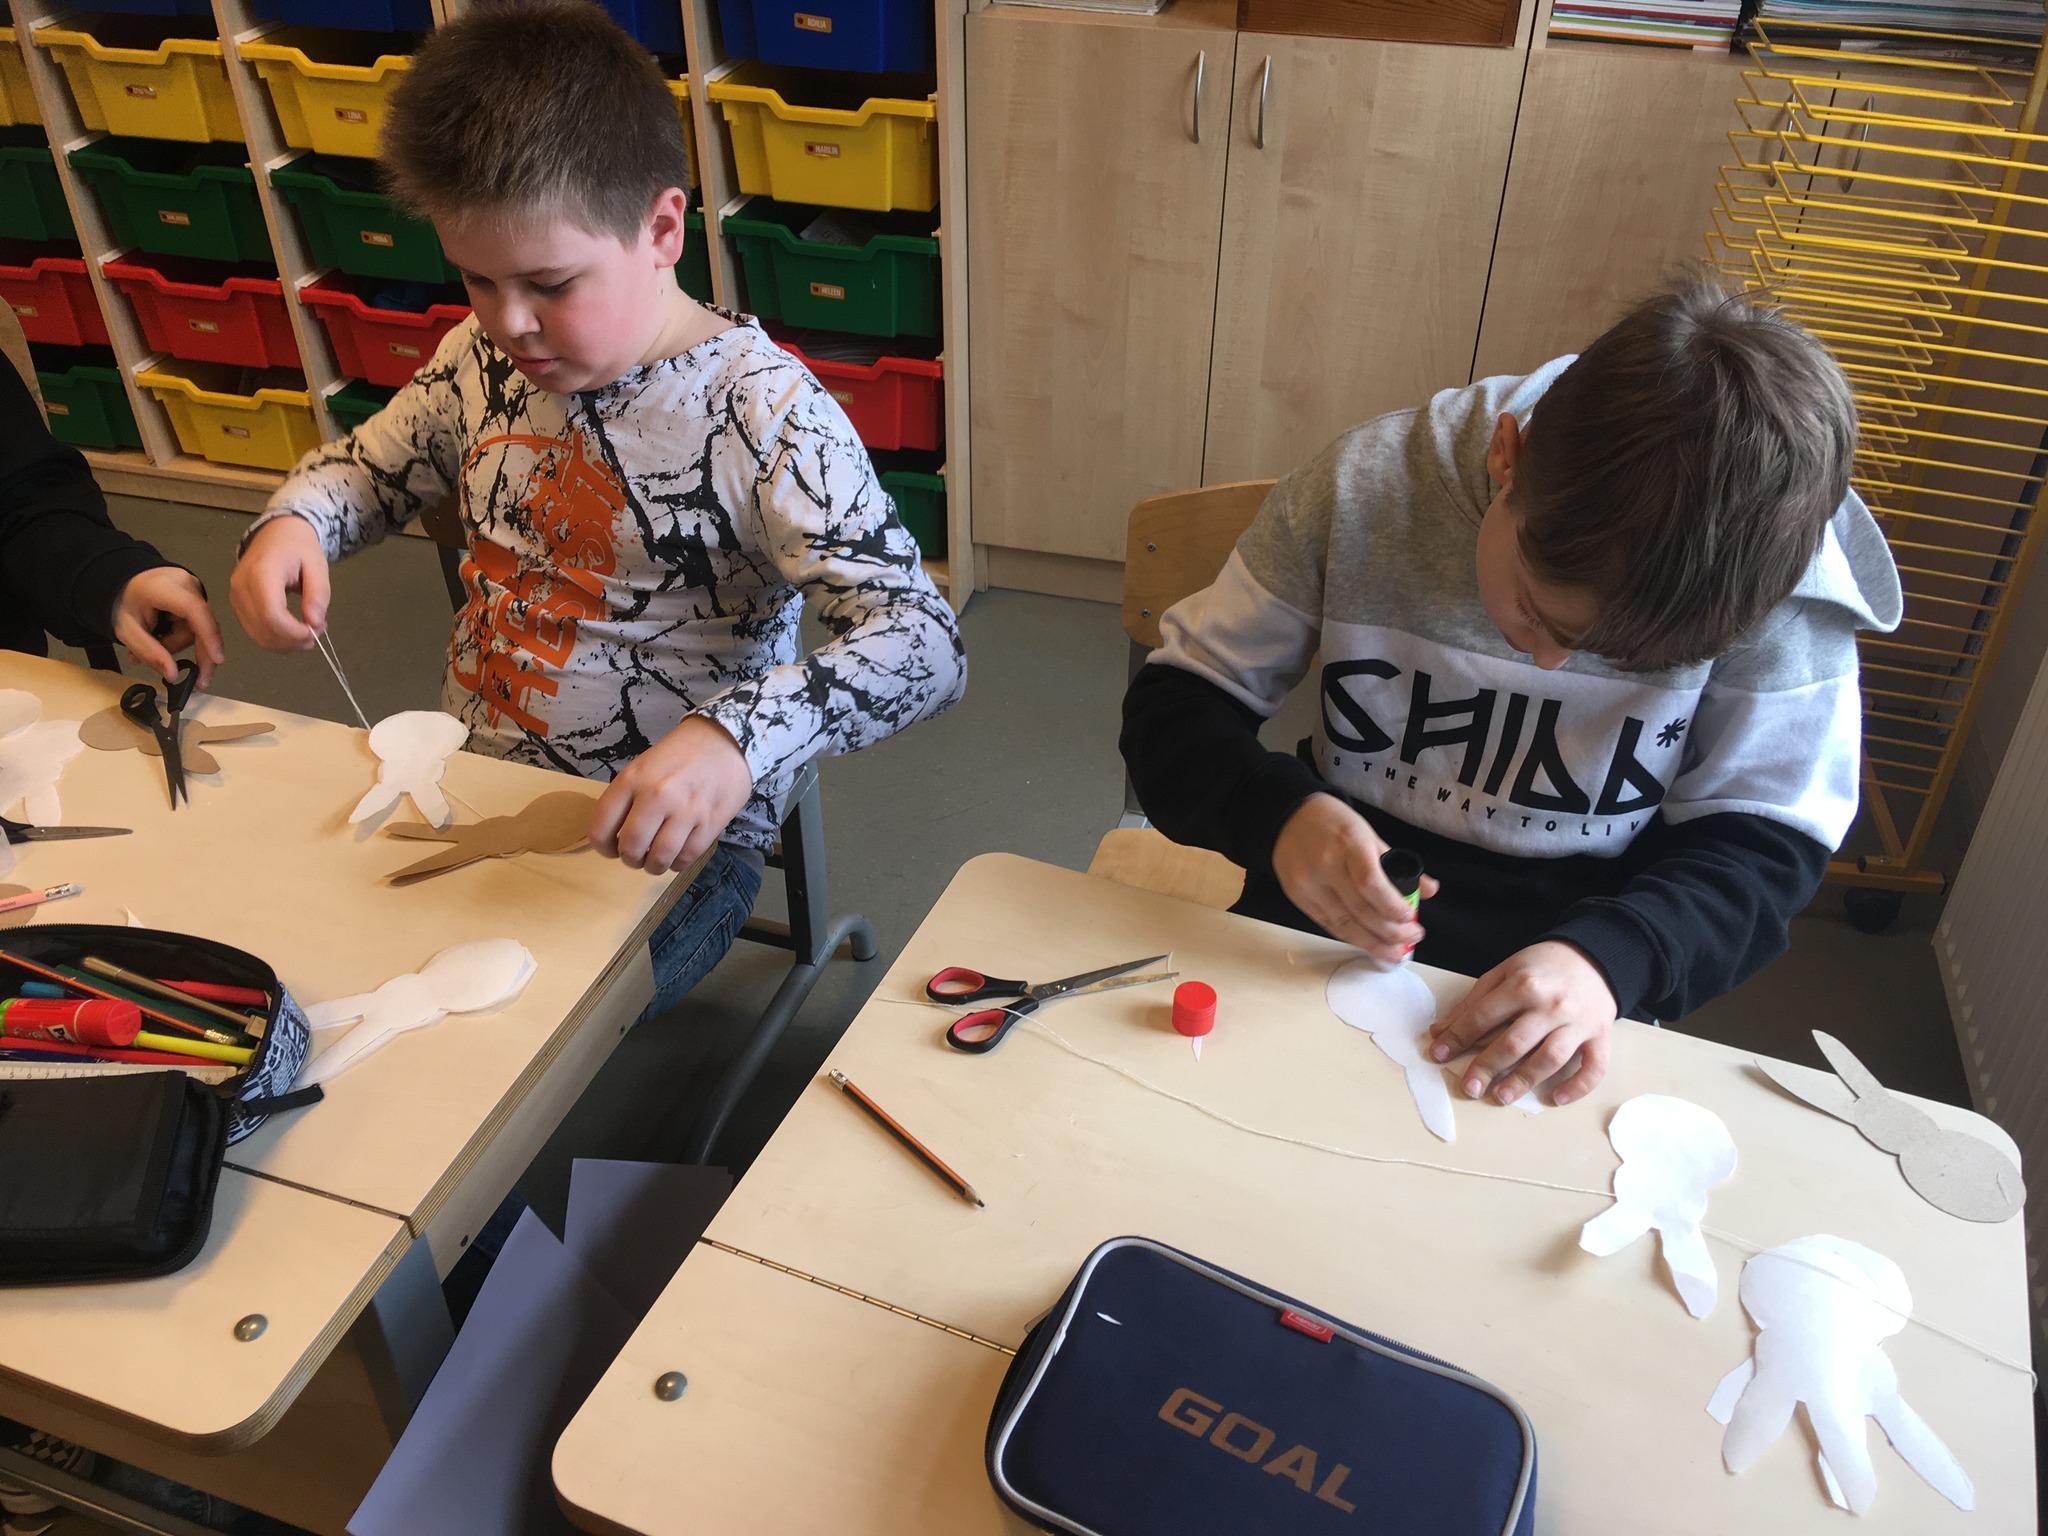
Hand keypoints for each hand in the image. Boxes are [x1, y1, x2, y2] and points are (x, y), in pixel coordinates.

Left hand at [112, 567, 224, 686]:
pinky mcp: (198, 597)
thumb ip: (149, 653)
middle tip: (198, 682)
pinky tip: (165, 638)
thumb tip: (173, 675)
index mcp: (164, 587)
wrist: (124, 582)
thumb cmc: (123, 602)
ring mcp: (195, 590)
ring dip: (178, 644)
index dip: (208, 635)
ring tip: (155, 645)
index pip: (194, 611)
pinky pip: (197, 625)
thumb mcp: (127, 631)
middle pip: (199, 626)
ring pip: (198, 629)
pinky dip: (182, 637)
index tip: (217, 659)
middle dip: (196, 653)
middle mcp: (187, 585)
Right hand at [229, 515, 329, 650]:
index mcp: (262, 573)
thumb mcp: (317, 566)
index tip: (315, 632)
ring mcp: (235, 596)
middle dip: (292, 641)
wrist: (277, 532)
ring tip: (306, 632)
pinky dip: (274, 638)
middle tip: (315, 634)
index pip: (272, 616)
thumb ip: (318, 595)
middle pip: (263, 630)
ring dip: (284, 644)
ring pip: (256, 635)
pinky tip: (291, 631)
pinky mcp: (236, 603)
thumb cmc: (299, 547)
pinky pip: (253, 630)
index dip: (294, 633)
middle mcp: (241, 586)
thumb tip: (315, 624)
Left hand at [589, 715, 753, 874]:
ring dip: (653, 866)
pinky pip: (686, 857)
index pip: (600, 830)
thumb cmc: (678, 755)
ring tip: (656, 860)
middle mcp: (656, 795)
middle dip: (630, 859)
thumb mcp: (641, 767)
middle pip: (631, 848)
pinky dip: (677, 863)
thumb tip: (615, 836)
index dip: (603, 848)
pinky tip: (677, 854)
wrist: (724, 740)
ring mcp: (686, 810)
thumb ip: (626, 799)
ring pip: (659, 858)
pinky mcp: (710, 822)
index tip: (612, 849)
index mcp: (631, 780)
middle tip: (636, 856)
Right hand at [1271, 794, 1437, 962]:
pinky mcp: (1297, 898)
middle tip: (1411, 939)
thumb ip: (1397, 863)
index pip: (1370, 883)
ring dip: (1372, 943)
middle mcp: (1325, 867)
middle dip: (1389, 932)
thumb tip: (1430, 891)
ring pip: (1343, 924)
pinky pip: (1327, 924)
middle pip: (1359, 910)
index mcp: (1348, 845)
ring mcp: (1308, 885)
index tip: (1410, 918)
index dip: (1392, 906)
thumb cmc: (1335, 823)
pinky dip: (1351, 936)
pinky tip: (1368, 943)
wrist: (1288, 818)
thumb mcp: (1369, 835)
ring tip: (1394, 952)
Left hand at [1428, 940, 1615, 1106]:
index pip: (1483, 1016)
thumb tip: (1440, 1031)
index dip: (1458, 1037)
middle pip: (1515, 1043)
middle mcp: (1551, 1006)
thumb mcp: (1504, 972)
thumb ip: (1473, 1001)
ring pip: (1550, 1058)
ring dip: (1524, 1081)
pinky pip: (1594, 1066)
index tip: (1438, 1054)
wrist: (1594, 956)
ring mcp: (1578, 1023)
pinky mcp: (1600, 1036)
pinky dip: (1578, 1086)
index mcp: (1523, 985)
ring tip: (1502, 1097)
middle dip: (1487, 1067)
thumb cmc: (1542, 967)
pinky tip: (1557, 1098)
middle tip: (1468, 1088)